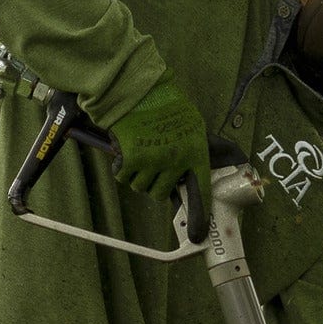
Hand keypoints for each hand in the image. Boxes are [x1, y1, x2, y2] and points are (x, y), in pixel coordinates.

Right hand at [108, 73, 211, 217]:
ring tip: (139, 151)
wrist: (137, 88)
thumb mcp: (191, 124)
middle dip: (154, 183)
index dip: (199, 216)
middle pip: (161, 193)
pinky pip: (123, 178)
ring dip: (137, 174)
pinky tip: (125, 151)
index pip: (201, 191)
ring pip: (141, 187)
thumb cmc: (164, 102)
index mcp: (195, 152)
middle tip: (151, 165)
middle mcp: (176, 161)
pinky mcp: (132, 160)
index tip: (197, 236)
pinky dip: (121, 168)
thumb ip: (192, 150)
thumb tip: (189, 176)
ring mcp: (154, 162)